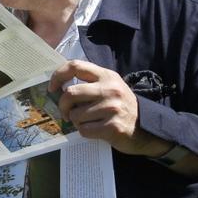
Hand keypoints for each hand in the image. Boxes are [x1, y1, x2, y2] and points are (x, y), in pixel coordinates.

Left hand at [49, 60, 165, 155]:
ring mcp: (112, 108)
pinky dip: (84, 132)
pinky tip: (95, 129)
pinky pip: (83, 129)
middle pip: (70, 93)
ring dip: (75, 121)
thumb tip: (58, 87)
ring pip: (75, 115)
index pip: (75, 66)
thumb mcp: (109, 88)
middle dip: (63, 106)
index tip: (52, 88)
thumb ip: (89, 84)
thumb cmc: (120, 107)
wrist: (145, 129)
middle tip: (66, 112)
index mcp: (107, 76)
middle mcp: (110, 89)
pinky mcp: (112, 126)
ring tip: (87, 121)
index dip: (58, 75)